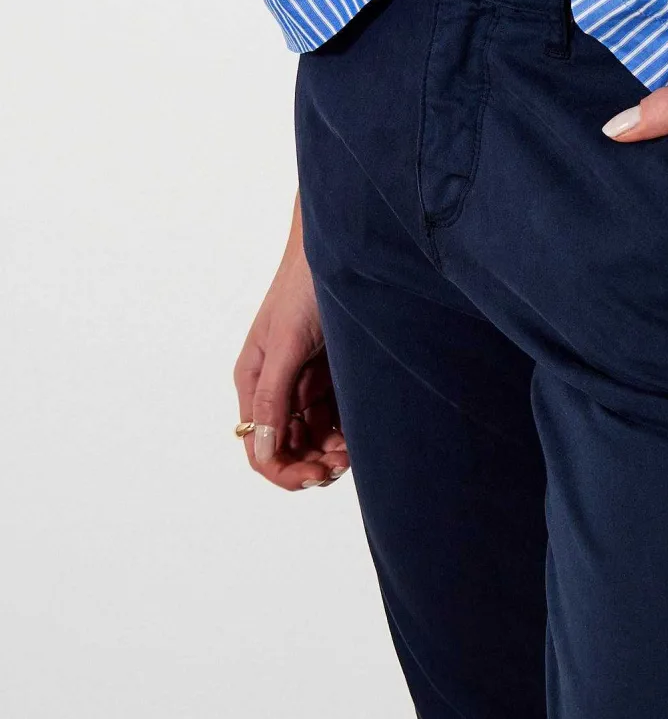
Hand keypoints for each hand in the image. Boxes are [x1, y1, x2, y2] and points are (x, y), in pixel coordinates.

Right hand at [233, 196, 349, 491]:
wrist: (344, 242)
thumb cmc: (308, 283)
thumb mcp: (288, 341)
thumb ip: (274, 395)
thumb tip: (263, 450)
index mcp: (255, 379)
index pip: (259, 447)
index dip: (285, 471)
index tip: (317, 475)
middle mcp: (277, 385)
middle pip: (288, 447)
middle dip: (313, 463)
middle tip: (344, 463)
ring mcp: (305, 380)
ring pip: (313, 436)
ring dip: (332, 451)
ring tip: (356, 450)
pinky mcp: (332, 371)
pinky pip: (335, 416)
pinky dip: (346, 430)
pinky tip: (362, 432)